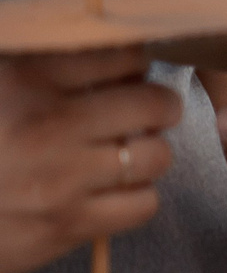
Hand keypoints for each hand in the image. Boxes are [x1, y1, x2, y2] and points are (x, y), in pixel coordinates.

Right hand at [0, 48, 181, 272]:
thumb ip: (35, 65)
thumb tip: (102, 47)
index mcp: (22, 78)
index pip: (120, 55)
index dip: (134, 64)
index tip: (130, 73)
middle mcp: (46, 125)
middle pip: (154, 104)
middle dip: (158, 106)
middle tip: (145, 112)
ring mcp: (59, 179)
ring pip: (155, 156)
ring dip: (147, 154)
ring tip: (124, 154)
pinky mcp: (65, 226)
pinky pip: (141, 205)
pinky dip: (134, 198)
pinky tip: (108, 193)